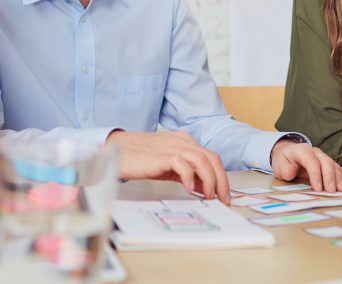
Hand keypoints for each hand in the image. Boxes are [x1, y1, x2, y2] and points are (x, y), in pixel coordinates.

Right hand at [106, 131, 230, 203]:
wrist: (117, 150)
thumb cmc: (141, 158)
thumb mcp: (169, 165)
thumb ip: (186, 172)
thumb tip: (203, 187)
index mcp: (185, 142)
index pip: (211, 157)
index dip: (221, 177)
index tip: (223, 194)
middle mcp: (182, 141)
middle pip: (212, 158)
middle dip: (221, 181)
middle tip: (223, 199)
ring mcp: (172, 146)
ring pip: (202, 160)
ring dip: (209, 180)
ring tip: (209, 196)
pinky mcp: (161, 155)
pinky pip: (182, 163)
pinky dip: (189, 176)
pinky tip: (189, 189)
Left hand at [270, 139, 341, 191]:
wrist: (288, 154)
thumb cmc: (284, 161)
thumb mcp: (279, 164)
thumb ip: (284, 168)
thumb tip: (292, 172)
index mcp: (303, 151)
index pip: (311, 162)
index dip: (315, 175)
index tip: (318, 188)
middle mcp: (316, 152)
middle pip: (326, 163)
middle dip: (330, 178)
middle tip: (331, 191)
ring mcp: (325, 158)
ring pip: (335, 167)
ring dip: (339, 179)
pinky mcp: (330, 165)